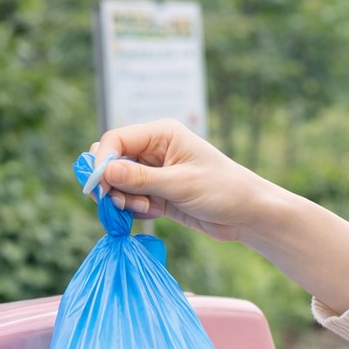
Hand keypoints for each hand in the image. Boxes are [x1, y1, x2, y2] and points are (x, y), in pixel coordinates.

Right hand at [92, 119, 348, 313]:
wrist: (248, 214)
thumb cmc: (222, 190)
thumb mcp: (180, 184)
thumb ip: (141, 179)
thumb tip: (104, 173)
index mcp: (161, 134)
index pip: (116, 139)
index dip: (102, 161)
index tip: (100, 186)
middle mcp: (155, 149)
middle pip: (113, 161)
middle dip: (111, 183)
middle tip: (119, 202)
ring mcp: (155, 172)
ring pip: (119, 182)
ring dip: (124, 198)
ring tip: (146, 208)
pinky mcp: (158, 193)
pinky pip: (131, 198)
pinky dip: (133, 207)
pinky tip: (151, 213)